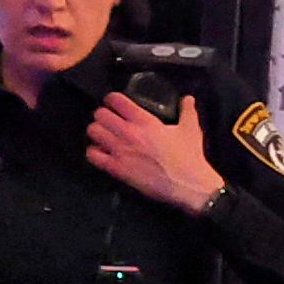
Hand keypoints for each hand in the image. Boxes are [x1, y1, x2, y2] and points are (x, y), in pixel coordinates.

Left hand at [87, 91, 224, 214]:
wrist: (188, 185)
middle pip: (100, 114)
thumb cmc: (189, 157)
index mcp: (145, 121)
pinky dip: (94, 152)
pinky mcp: (117, 168)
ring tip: (103, 136)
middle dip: (103, 116)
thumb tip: (188, 99)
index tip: (114, 103)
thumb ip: (187, 111)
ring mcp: (120, 150)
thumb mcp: (191, 130)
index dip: (112, 99)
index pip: (115, 100)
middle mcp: (128, 132)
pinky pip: (92, 155)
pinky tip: (101, 153)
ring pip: (93, 131)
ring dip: (97, 132)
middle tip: (109, 121)